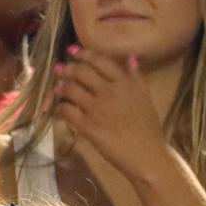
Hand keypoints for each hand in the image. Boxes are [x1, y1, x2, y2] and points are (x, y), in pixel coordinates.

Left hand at [52, 47, 176, 186]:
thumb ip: (135, 76)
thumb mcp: (145, 97)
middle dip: (67, 68)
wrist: (146, 153)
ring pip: (71, 89)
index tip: (72, 51)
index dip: (83, 54)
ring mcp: (97, 108)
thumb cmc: (148, 127)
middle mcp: (109, 91)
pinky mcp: (87, 125)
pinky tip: (60, 108)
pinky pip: (67, 111)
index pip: (99, 61)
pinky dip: (60, 107)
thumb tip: (130, 57)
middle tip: (59, 69)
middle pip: (81, 72)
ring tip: (57, 88)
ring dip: (61, 87)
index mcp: (125, 82)